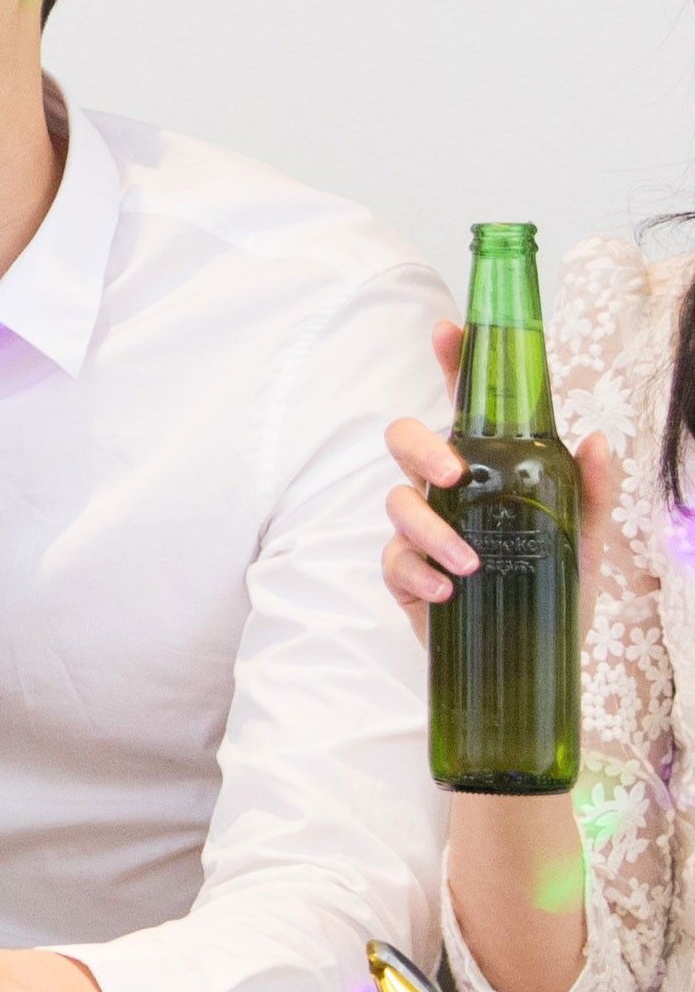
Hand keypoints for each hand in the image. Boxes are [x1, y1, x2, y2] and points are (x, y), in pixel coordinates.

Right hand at [383, 321, 614, 630]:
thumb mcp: (588, 538)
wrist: (534, 661)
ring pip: (395, 502)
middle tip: (452, 474)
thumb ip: (593, 490)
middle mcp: (446, 491)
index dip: (451, 363)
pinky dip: (417, 572)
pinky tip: (448, 589)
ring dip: (428, 528)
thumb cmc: (558, 590)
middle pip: (404, 442)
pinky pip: (392, 560)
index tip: (447, 330)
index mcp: (488, 469)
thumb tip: (598, 438)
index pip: (463, 405)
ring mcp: (420, 531)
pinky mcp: (404, 574)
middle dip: (419, 448)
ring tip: (470, 562)